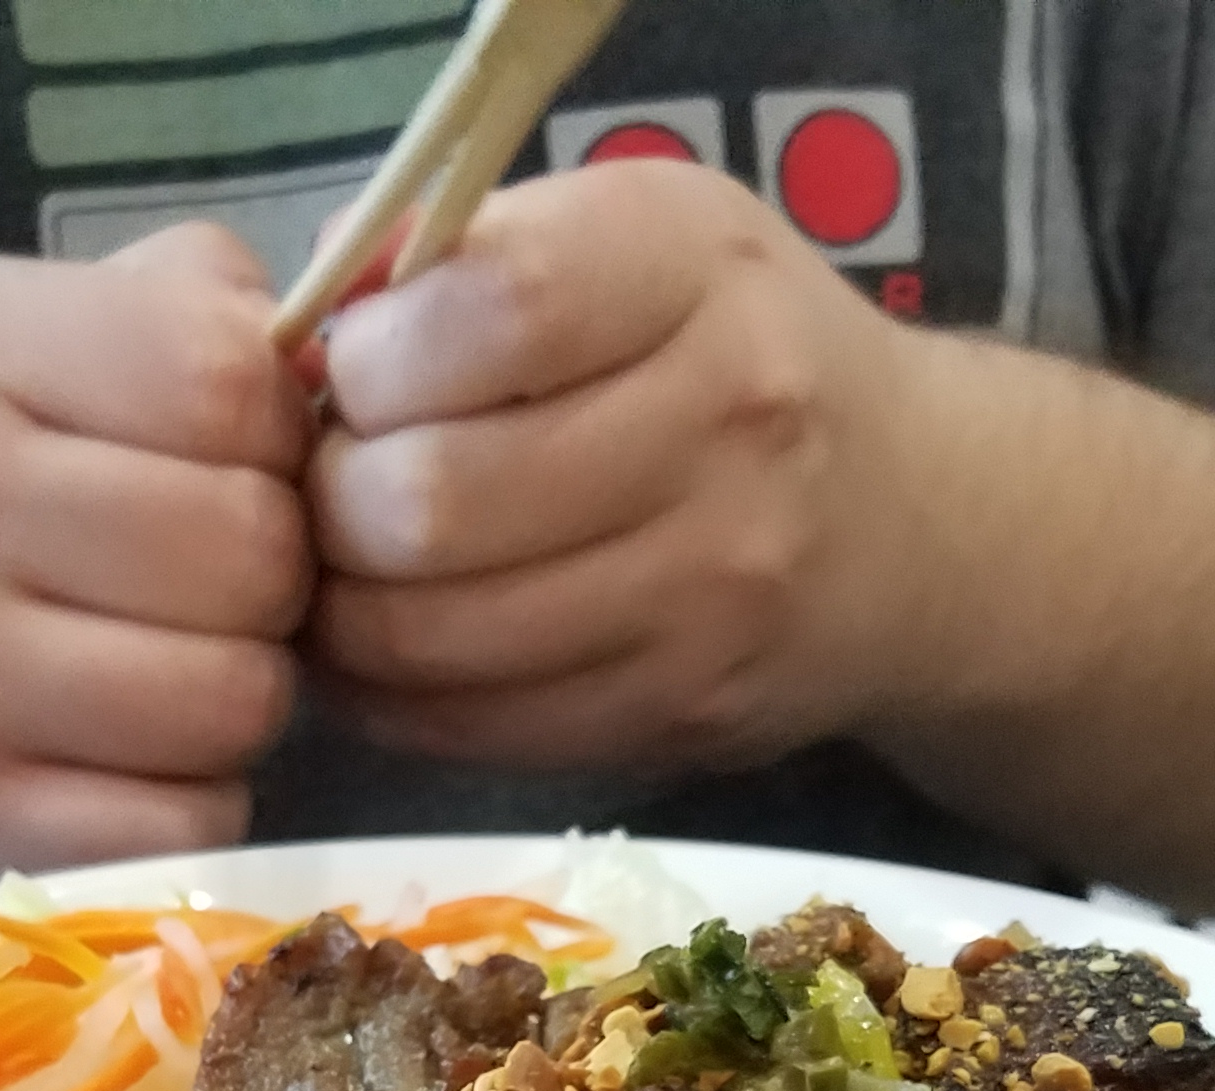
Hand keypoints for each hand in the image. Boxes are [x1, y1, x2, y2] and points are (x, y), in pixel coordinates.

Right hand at [0, 226, 315, 896]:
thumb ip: (138, 309)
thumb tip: (312, 347)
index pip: (230, 382)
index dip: (272, 439)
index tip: (223, 471)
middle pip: (255, 548)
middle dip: (267, 581)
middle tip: (201, 595)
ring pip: (236, 696)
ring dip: (233, 700)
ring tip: (161, 678)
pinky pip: (182, 821)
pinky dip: (187, 803)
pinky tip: (124, 766)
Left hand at [306, 161, 958, 769]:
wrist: (918, 517)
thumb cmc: (729, 352)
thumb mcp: (634, 241)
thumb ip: (466, 259)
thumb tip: (296, 338)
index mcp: (694, 269)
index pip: (493, 311)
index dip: (373, 360)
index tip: (358, 378)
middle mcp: (729, 423)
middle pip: (434, 498)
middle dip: (335, 502)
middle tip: (339, 490)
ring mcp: (718, 586)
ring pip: (436, 632)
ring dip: (348, 612)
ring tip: (354, 572)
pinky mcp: (687, 710)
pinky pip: (476, 726)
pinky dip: (396, 697)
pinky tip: (395, 651)